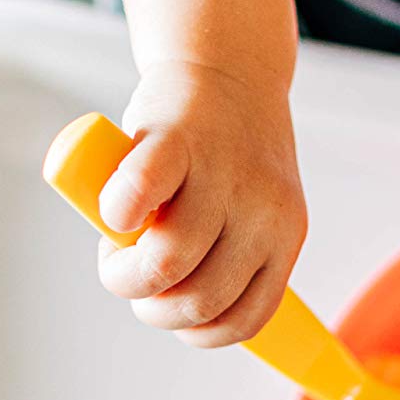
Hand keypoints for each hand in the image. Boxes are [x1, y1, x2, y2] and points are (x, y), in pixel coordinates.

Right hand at [94, 60, 306, 347]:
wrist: (229, 68)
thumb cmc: (228, 156)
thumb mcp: (249, 212)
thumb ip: (221, 256)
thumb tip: (171, 300)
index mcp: (285, 237)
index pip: (248, 318)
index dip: (198, 332)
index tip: (172, 313)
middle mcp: (262, 210)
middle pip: (202, 298)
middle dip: (152, 307)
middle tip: (131, 280)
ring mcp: (222, 173)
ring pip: (169, 261)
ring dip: (125, 275)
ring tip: (114, 255)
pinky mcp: (176, 137)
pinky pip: (141, 192)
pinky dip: (117, 214)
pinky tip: (114, 213)